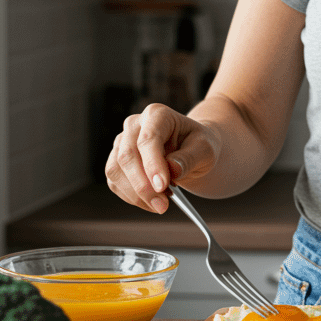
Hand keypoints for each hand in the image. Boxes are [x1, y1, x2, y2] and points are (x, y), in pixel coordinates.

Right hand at [104, 103, 219, 213]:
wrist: (192, 149)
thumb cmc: (198, 145)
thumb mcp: (205, 148)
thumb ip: (189, 157)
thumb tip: (172, 170)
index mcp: (157, 114)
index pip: (148, 139)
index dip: (152, 164)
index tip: (162, 186)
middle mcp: (135, 125)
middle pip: (127, 155)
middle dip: (143, 186)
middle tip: (163, 206)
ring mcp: (122, 142)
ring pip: (115, 170)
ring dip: (136, 193)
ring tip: (162, 203)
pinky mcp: (117, 161)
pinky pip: (114, 182)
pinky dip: (131, 197)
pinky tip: (151, 202)